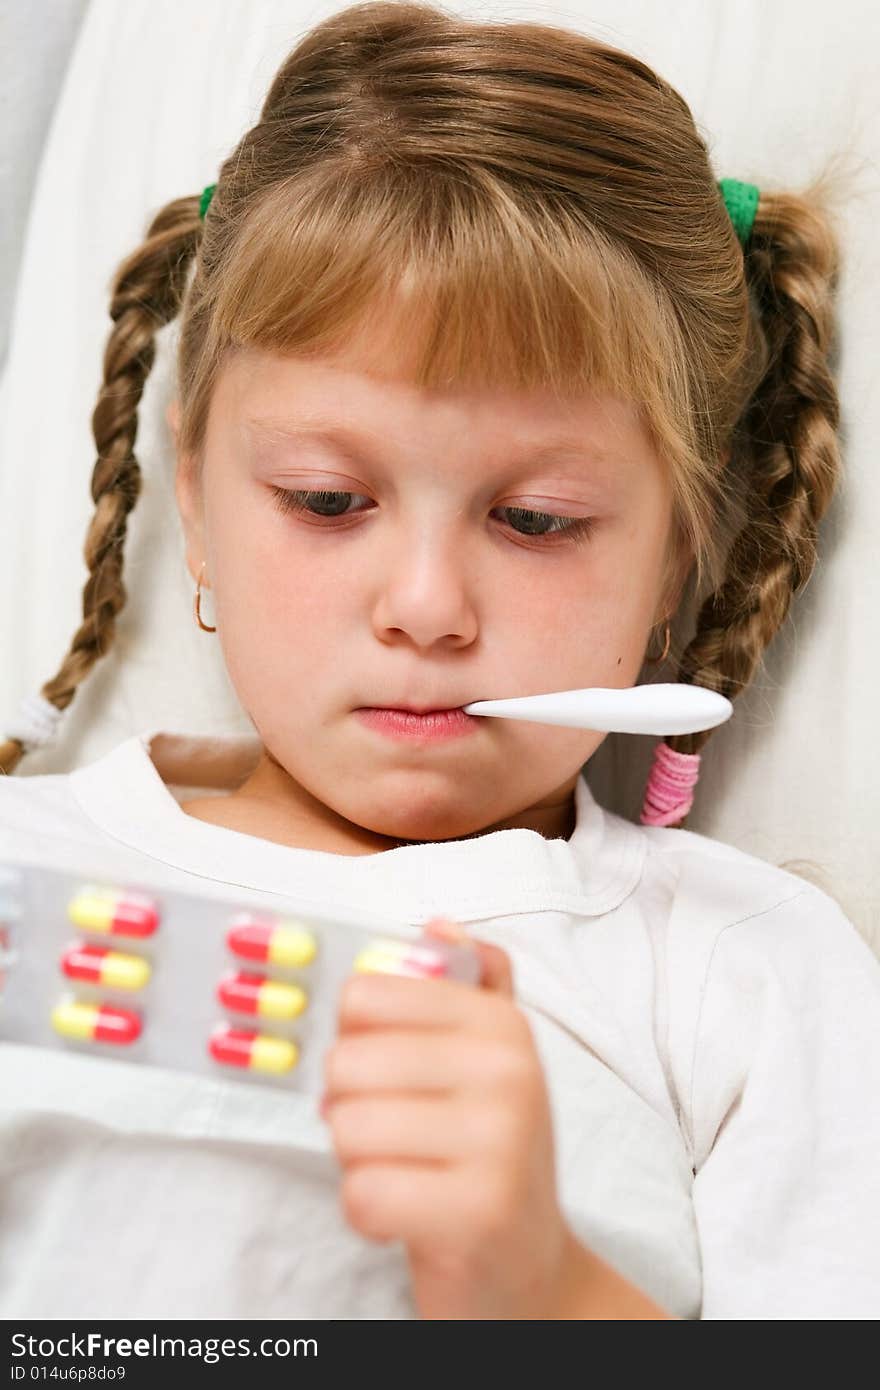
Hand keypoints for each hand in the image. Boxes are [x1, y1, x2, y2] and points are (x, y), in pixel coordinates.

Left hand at [321, 918, 573, 1318]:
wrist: (529, 1268)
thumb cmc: (488, 1153)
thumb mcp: (491, 1061)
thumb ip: (467, 986)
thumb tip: (436, 923)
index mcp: (501, 1024)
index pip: (365, 995)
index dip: (353, 1038)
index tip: (385, 1070)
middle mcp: (509, 1073)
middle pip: (346, 1063)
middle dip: (351, 1109)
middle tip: (395, 1133)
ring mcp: (498, 1144)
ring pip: (347, 1129)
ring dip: (360, 1163)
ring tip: (407, 1172)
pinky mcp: (475, 1215)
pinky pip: (362, 1195)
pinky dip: (368, 1213)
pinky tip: (408, 1214)